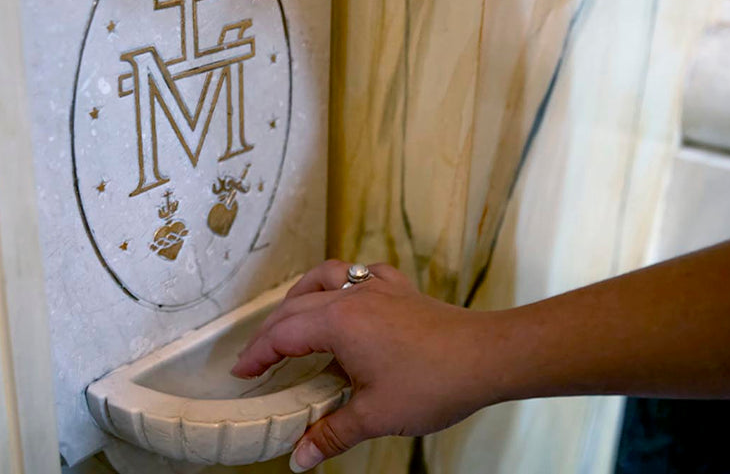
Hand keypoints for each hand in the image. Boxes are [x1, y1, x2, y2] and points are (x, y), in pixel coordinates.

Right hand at [232, 260, 499, 471]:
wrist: (487, 356)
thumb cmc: (435, 381)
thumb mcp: (375, 415)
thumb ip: (331, 434)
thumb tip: (300, 458)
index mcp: (339, 323)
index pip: (282, 334)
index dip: (257, 354)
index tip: (242, 373)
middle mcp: (353, 297)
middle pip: (296, 305)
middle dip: (271, 330)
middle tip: (258, 357)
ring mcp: (379, 289)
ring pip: (326, 277)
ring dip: (302, 294)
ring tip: (291, 315)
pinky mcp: (402, 291)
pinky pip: (363, 274)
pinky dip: (346, 282)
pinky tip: (349, 297)